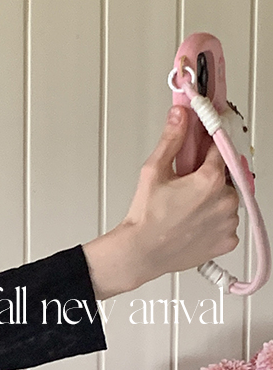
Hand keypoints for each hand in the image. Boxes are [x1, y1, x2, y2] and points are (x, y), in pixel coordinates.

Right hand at [82, 106, 239, 299]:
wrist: (141, 253)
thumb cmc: (146, 218)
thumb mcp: (153, 171)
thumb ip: (172, 139)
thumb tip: (180, 116)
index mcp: (210, 180)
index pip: (219, 149)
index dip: (207, 146)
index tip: (202, 147)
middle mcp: (225, 201)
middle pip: (224, 177)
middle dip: (208, 178)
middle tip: (185, 187)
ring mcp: (229, 223)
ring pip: (227, 201)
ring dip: (213, 201)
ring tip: (187, 208)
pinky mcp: (227, 240)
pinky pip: (227, 224)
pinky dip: (214, 222)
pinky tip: (194, 223)